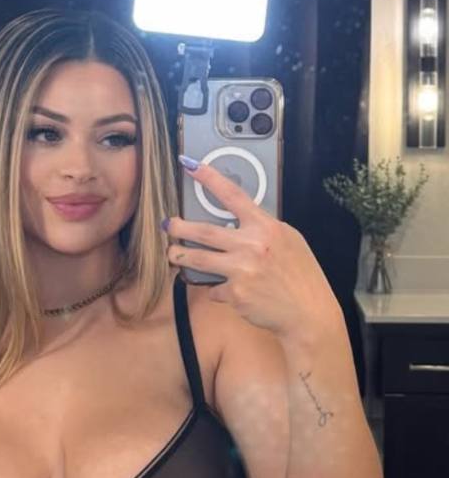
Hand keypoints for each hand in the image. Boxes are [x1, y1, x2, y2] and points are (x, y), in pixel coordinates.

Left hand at [166, 160, 342, 338]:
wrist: (309, 311)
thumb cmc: (301, 275)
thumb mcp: (289, 240)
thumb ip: (263, 229)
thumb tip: (238, 223)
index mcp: (265, 227)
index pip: (232, 195)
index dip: (209, 178)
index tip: (190, 166)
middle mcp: (251, 245)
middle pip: (204, 231)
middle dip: (180, 227)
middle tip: (168, 225)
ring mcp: (241, 270)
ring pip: (199, 260)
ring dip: (180, 256)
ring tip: (172, 254)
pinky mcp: (235, 294)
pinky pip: (215, 289)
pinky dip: (217, 289)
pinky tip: (224, 291)